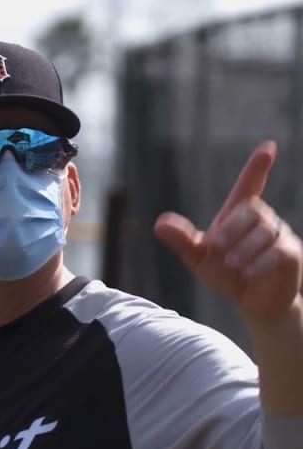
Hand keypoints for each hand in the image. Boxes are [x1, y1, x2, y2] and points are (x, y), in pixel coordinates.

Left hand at [153, 141, 302, 324]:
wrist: (252, 302)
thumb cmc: (226, 274)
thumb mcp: (199, 258)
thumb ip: (183, 241)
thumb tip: (159, 223)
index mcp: (239, 216)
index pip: (250, 185)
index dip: (257, 167)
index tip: (268, 146)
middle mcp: (263, 220)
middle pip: (252, 210)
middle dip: (232, 229)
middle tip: (217, 249)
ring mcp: (280, 236)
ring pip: (264, 232)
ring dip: (244, 250)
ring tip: (233, 265)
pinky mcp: (291, 255)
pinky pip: (279, 251)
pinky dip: (260, 262)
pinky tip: (248, 272)